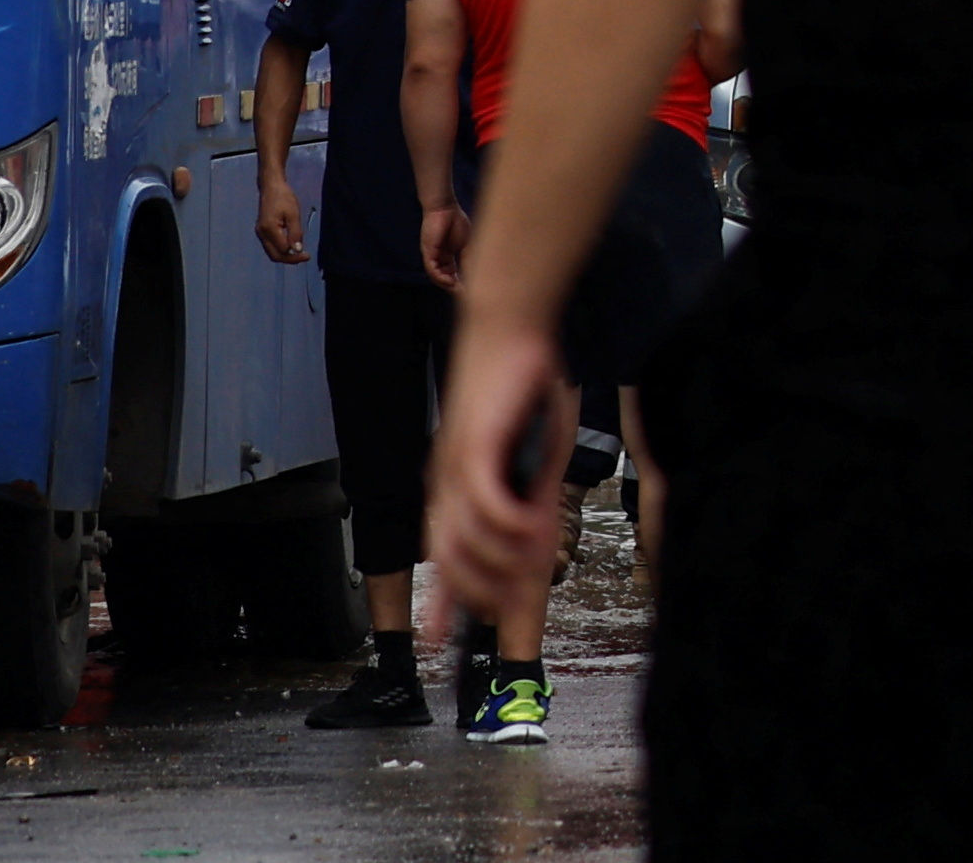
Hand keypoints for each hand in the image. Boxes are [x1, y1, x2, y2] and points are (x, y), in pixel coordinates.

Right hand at [250, 168, 304, 268]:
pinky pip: (271, 245)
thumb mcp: (293, 214)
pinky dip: (281, 249)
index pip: (282, 251)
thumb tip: (297, 250)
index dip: (295, 256)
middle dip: (290, 259)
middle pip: (274, 255)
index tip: (307, 255)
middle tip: (304, 257)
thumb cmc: (284, 197)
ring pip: (272, 252)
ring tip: (300, 253)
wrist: (271, 187)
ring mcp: (260, 233)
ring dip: (286, 255)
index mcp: (268, 229)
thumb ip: (295, 232)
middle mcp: (261, 234)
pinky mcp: (262, 231)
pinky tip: (292, 245)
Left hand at [420, 202, 465, 289]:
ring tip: (459, 290)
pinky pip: (431, 270)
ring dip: (447, 285)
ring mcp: (432, 257)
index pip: (453, 274)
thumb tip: (475, 273)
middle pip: (444, 278)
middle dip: (454, 287)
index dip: (461, 282)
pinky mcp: (427, 253)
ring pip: (437, 277)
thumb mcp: (467, 244)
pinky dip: (440, 277)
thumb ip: (468, 258)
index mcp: (447, 257)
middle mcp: (438, 259)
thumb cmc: (455, 222)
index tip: (471, 290)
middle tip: (465, 295)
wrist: (444, 208)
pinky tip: (449, 281)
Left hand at [425, 303, 570, 632]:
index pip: (443, 557)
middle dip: (478, 594)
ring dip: (503, 558)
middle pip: (450, 562)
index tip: (436, 642)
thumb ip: (530, 491)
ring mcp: (454, 470)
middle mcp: (445, 486)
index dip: (439, 603)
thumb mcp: (531, 449)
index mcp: (453, 488)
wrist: (510, 330)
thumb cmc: (524, 385)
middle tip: (510, 608)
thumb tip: (535, 536)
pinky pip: (485, 506)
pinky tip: (534, 525)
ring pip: (466, 540)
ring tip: (536, 555)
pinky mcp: (472, 449)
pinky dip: (509, 524)